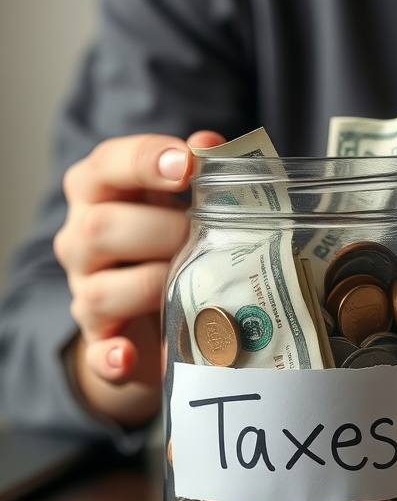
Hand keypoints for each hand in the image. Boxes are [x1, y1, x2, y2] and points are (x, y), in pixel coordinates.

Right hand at [53, 129, 224, 425]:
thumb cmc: (168, 239)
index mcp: (97, 192)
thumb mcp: (179, 199)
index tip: (187, 165)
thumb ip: (199, 171)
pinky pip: (96, 354)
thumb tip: (212, 143)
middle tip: (204, 236)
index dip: (145, 161)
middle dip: (161, 231)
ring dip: (153, 285)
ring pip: (101, 290)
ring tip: (194, 284)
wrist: (148, 308)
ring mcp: (85, 294)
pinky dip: (110, 357)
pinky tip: (128, 356)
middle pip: (100, 228)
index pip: (106, 165)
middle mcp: (80, 240)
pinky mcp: (100, 344)